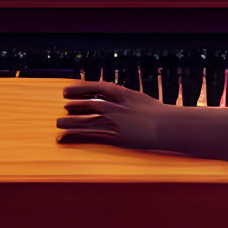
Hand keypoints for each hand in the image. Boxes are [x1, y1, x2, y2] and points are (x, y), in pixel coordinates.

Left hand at [56, 80, 174, 148]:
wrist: (169, 127)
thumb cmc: (158, 114)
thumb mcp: (140, 99)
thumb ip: (124, 98)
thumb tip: (111, 96)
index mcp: (124, 94)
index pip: (98, 88)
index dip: (82, 88)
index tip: (68, 90)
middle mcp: (117, 107)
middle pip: (91, 103)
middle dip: (76, 103)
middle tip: (63, 105)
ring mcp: (116, 123)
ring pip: (87, 121)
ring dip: (71, 121)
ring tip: (58, 122)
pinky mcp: (115, 138)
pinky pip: (91, 137)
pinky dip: (75, 137)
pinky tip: (63, 139)